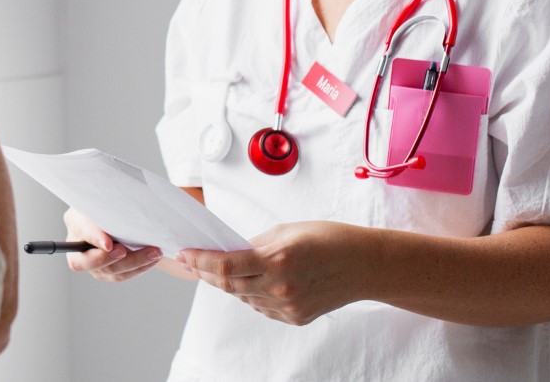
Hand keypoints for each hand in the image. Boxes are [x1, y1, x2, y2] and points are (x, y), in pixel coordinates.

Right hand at [62, 208, 162, 281]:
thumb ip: (110, 202)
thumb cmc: (110, 201)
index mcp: (75, 221)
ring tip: (154, 253)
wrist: (117, 213)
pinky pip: (121, 275)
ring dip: (134, 262)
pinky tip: (152, 259)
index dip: (95, 238)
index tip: (108, 244)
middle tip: (125, 251)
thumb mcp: (106, 196)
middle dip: (108, 259)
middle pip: (86, 262)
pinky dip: (138, 268)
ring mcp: (91, 263)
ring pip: (110, 270)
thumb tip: (123, 201)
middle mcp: (78, 246)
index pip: (82, 231)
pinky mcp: (106, 272)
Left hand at [177, 221, 368, 325]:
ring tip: (218, 268)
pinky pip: (261, 306)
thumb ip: (254, 243)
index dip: (200, 261)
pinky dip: (251, 294)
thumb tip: (229, 250)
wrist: (365, 265)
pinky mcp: (295, 318)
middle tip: (192, 261)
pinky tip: (251, 281)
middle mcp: (280, 288)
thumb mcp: (287, 230)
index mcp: (277, 260)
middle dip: (206, 273)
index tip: (184, 253)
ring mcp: (288, 307)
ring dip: (228, 283)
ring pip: (244, 297)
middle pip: (229, 285)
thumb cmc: (329, 239)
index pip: (225, 266)